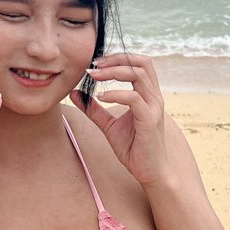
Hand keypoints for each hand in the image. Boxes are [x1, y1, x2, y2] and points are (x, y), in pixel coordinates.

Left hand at [69, 53, 170, 187]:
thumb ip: (94, 109)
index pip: (138, 63)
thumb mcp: (109, 126)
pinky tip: (101, 97)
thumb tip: (75, 93)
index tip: (95, 64)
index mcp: (147, 95)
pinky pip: (134, 98)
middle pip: (141, 62)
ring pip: (138, 75)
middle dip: (116, 59)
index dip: (117, 58)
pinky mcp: (150, 120)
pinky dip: (116, 94)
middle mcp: (154, 97)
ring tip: (94, 77)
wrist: (150, 172)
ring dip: (114, 72)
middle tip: (94, 65)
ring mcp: (153, 107)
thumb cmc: (134, 149)